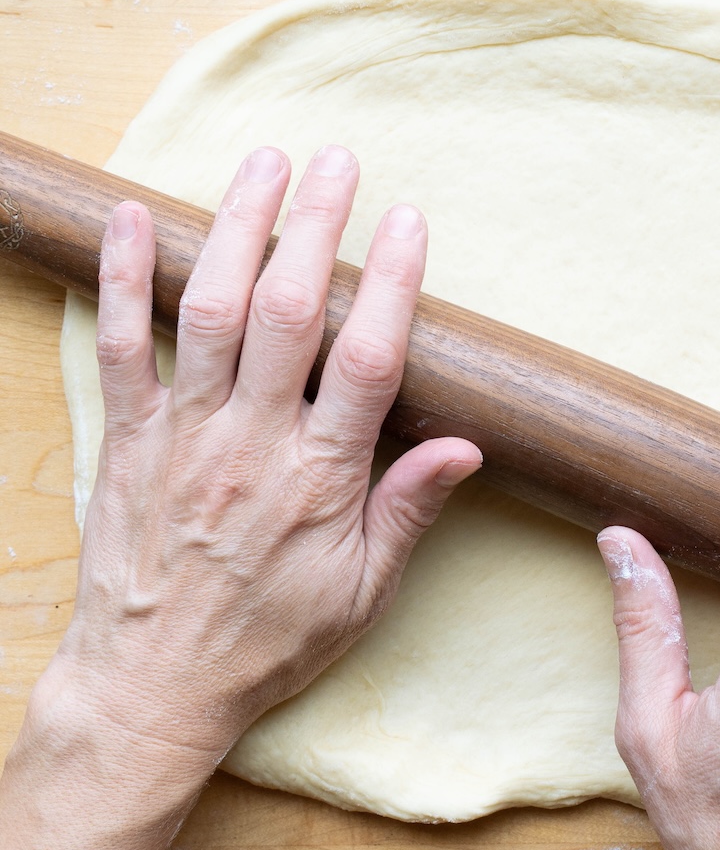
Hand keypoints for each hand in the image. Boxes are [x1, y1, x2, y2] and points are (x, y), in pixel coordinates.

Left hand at [40, 143, 480, 775]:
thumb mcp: (362, 595)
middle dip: (314, 226)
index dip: (391, 283)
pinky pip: (122, 346)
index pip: (366, 360)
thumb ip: (408, 512)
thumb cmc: (268, 643)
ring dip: (235, 228)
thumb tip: (466, 444)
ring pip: (208, 310)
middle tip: (337, 161)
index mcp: (318, 478)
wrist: (152, 688)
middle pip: (286, 311)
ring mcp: (183, 433)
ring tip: (262, 164)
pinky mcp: (127, 438)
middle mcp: (249, 442)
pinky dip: (123, 278)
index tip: (408, 220)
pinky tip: (130, 216)